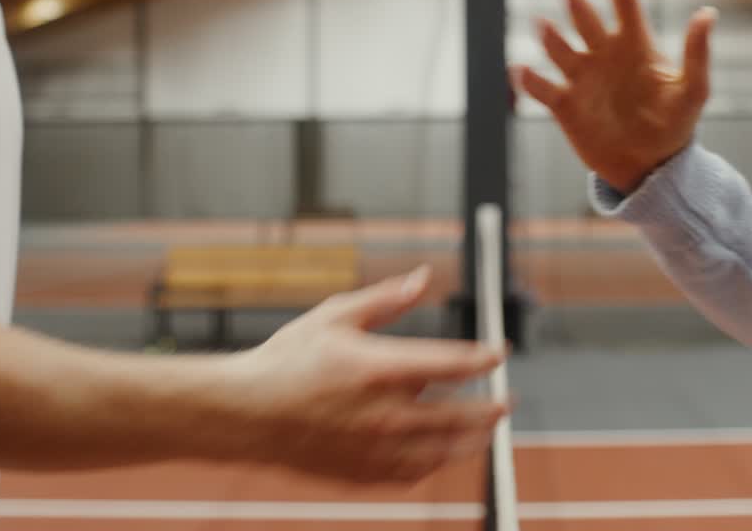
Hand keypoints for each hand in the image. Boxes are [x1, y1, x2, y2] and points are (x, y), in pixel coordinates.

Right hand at [226, 267, 507, 482]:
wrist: (245, 414)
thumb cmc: (286, 360)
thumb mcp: (336, 315)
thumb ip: (386, 299)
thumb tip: (424, 278)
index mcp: (381, 368)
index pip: (455, 365)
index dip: (486, 358)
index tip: (499, 352)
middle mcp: (385, 414)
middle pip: (461, 417)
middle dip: (491, 409)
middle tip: (506, 401)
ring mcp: (375, 449)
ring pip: (443, 452)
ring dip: (472, 441)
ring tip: (486, 431)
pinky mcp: (362, 473)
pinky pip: (414, 474)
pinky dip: (435, 462)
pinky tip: (441, 452)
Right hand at [511, 0, 716, 193]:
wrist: (650, 167)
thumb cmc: (674, 126)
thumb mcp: (692, 91)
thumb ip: (697, 54)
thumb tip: (708, 13)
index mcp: (635, 45)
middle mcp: (604, 55)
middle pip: (586, 21)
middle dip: (578, 8)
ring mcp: (582, 78)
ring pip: (559, 48)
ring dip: (551, 37)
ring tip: (545, 26)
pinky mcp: (565, 105)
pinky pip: (542, 87)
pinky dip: (529, 80)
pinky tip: (522, 70)